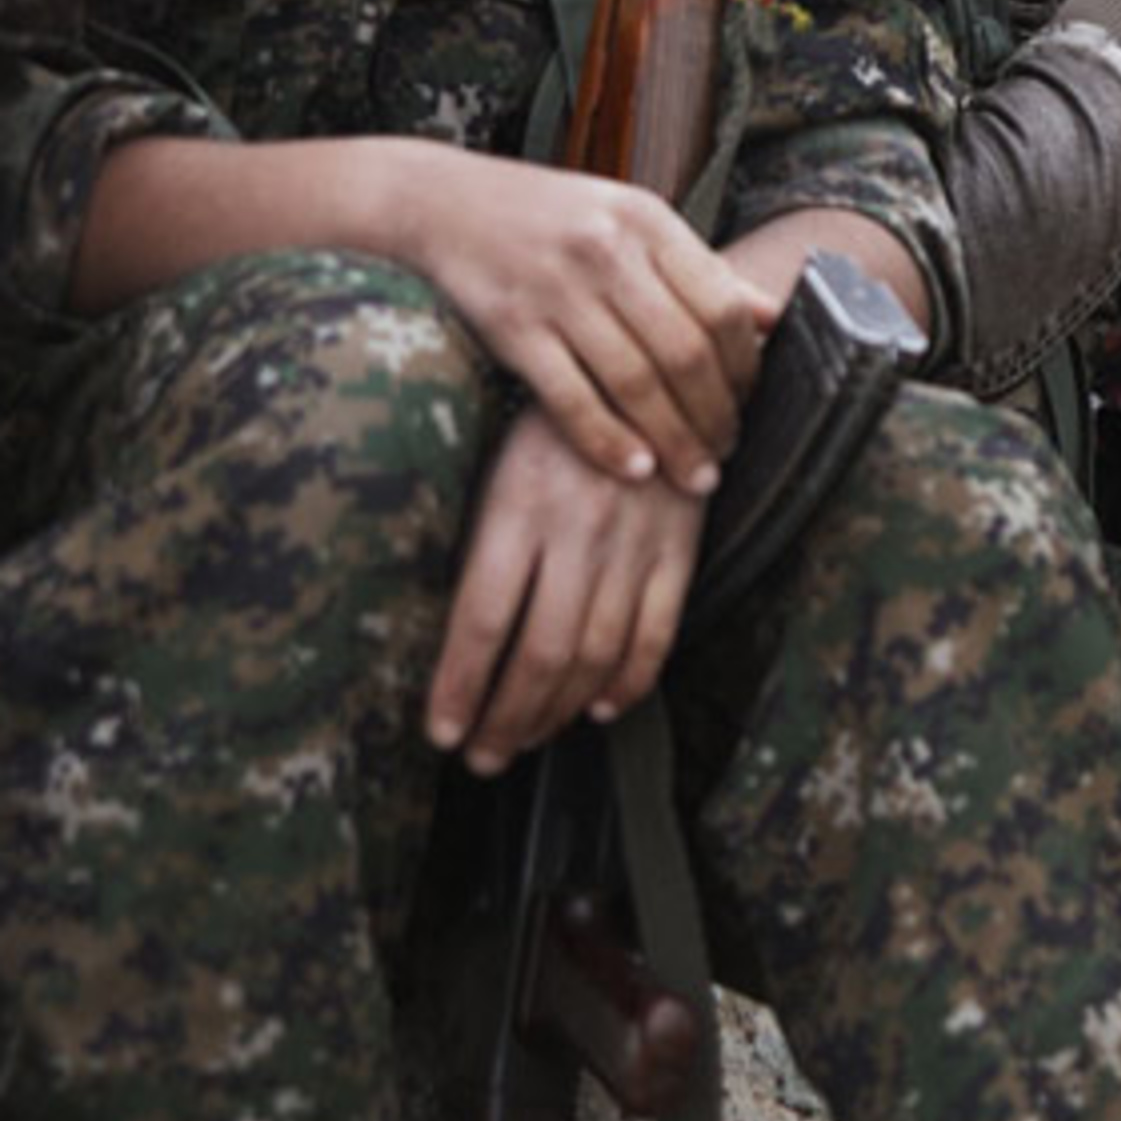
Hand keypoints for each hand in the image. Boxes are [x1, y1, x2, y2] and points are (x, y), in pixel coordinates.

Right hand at [373, 142, 776, 495]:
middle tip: (727, 453)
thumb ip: (698, 269)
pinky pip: (570, 397)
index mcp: (649, 221)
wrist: (441, 201)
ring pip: (634, 381)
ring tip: (693, 475)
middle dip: (716, 414)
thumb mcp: (632, 221)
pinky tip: (634, 469)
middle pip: (685, 351)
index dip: (744, 365)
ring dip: (672, 439)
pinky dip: (607, 439)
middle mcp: (608, 253)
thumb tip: (770, 316)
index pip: (722, 305)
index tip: (751, 402)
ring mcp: (557, 291)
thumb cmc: (550, 216)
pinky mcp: (510, 327)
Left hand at [426, 412, 705, 775]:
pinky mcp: (678, 545)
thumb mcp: (499, 460)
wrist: (651, 362)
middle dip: (506, 717)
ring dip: (558, 711)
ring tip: (526, 742)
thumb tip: (450, 632)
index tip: (441, 732)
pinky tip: (603, 707)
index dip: (460, 687)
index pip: (481, 620)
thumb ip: (483, 540)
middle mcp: (577, 529)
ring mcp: (634, 541)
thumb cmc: (553, 420)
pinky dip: (632, 679)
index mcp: (519, 504)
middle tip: (480, 758)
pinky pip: (657, 629)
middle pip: (539, 651)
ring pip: (595, 652)